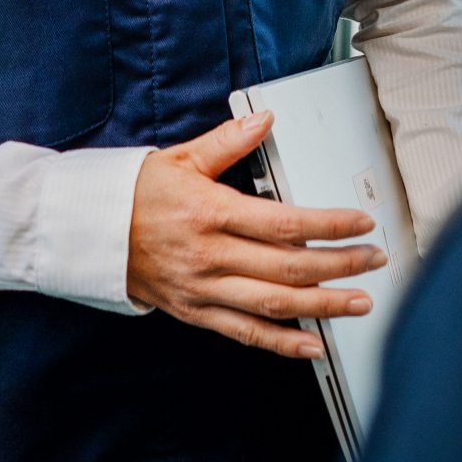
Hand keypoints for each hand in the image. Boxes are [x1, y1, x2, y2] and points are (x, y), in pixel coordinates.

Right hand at [126, 111, 386, 357]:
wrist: (88, 234)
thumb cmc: (135, 193)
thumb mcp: (181, 157)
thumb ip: (228, 141)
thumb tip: (266, 118)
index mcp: (212, 212)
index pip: (284, 223)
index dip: (328, 225)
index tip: (360, 224)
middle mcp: (211, 255)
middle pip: (288, 267)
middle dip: (339, 264)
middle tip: (373, 260)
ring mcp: (204, 289)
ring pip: (274, 305)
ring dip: (323, 306)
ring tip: (359, 303)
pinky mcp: (195, 312)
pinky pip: (245, 332)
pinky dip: (282, 343)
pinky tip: (314, 343)